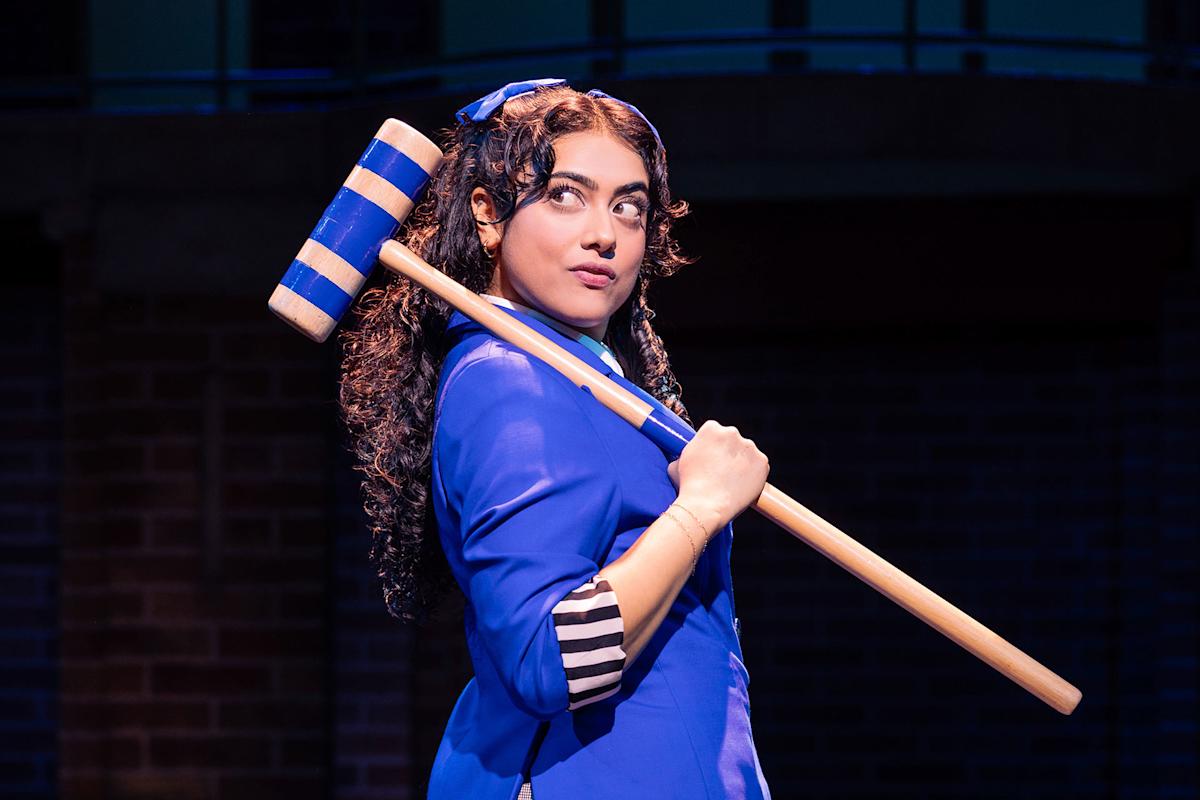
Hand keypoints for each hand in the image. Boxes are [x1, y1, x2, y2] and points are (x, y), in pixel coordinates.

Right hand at [666, 420, 768, 540]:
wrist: (705, 505)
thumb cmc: (688, 486)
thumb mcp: (677, 463)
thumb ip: (688, 453)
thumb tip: (693, 455)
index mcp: (711, 429)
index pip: (715, 432)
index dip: (712, 446)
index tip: (711, 459)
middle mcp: (732, 432)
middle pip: (732, 440)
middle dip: (728, 453)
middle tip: (721, 472)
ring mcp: (749, 447)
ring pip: (746, 453)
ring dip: (741, 463)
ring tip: (731, 482)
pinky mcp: (762, 462)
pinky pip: (759, 466)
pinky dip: (754, 474)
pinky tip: (742, 485)